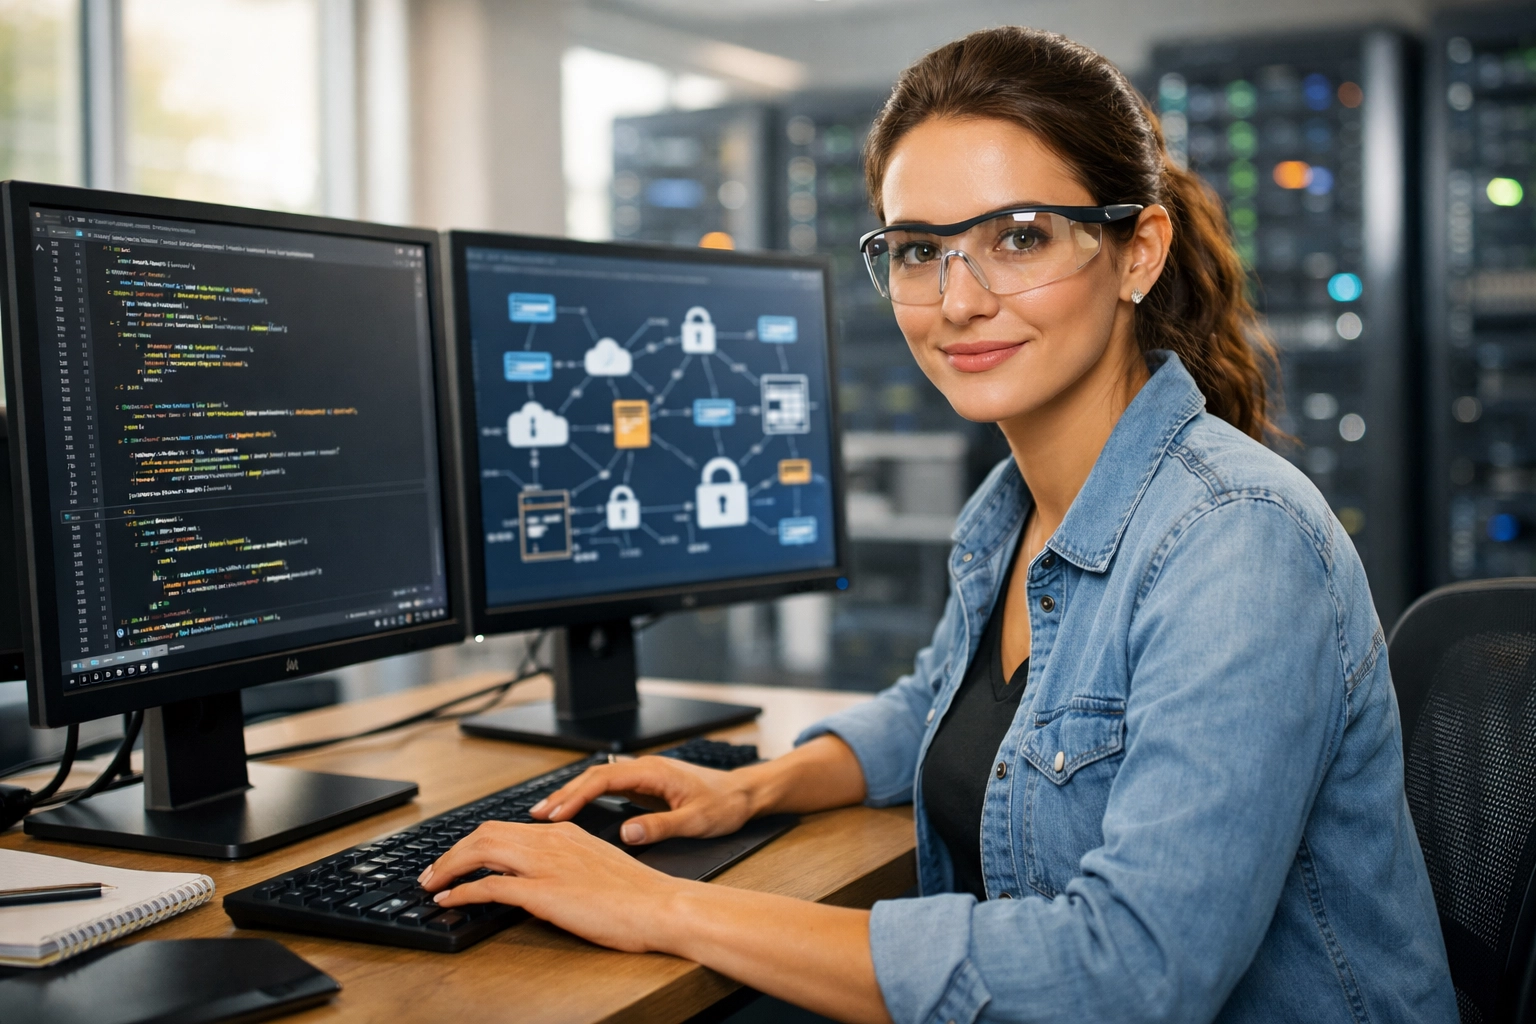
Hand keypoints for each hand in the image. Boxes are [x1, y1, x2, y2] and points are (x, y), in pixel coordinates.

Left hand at [418, 820, 685, 952]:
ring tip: (431, 884)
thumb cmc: (639, 894)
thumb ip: (569, 863)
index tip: (457, 860)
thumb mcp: (598, 865)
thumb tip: (544, 877)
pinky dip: (462, 891)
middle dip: (452, 853)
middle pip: (485, 834)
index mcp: (565, 832)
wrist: (662, 905)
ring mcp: (547, 864)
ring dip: (448, 867)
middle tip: (432, 873)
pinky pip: (490, 885)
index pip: (505, 828)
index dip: (473, 843)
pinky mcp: (544, 892)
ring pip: (480, 851)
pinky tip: (449, 900)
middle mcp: (552, 840)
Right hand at [530, 756, 756, 844]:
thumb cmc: (725, 805)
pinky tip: (575, 810)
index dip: (574, 795)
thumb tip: (627, 833)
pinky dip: (587, 797)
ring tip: (546, 813)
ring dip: (572, 794)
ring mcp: (644, 775)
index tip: (554, 814)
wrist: (744, 794)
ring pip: (598, 780)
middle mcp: (644, 768)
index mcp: (652, 771)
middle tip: (536, 815)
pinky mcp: (646, 785)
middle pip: (593, 776)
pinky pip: (608, 787)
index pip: (602, 779)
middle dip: (563, 794)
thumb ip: (661, 826)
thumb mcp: (695, 821)